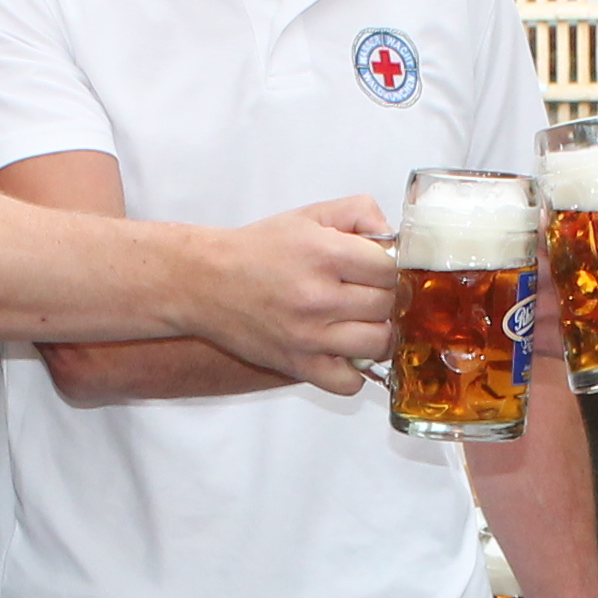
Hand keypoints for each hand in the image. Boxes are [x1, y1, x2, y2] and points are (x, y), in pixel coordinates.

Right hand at [199, 200, 396, 393]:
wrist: (205, 282)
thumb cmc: (257, 251)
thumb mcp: (310, 215)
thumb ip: (359, 213)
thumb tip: (393, 237)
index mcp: (324, 254)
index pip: (391, 268)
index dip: (390, 268)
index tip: (378, 271)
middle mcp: (318, 296)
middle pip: (387, 305)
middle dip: (383, 298)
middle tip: (365, 293)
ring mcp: (309, 336)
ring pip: (378, 343)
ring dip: (376, 333)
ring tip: (360, 322)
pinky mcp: (298, 365)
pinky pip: (349, 383)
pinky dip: (353, 372)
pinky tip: (343, 351)